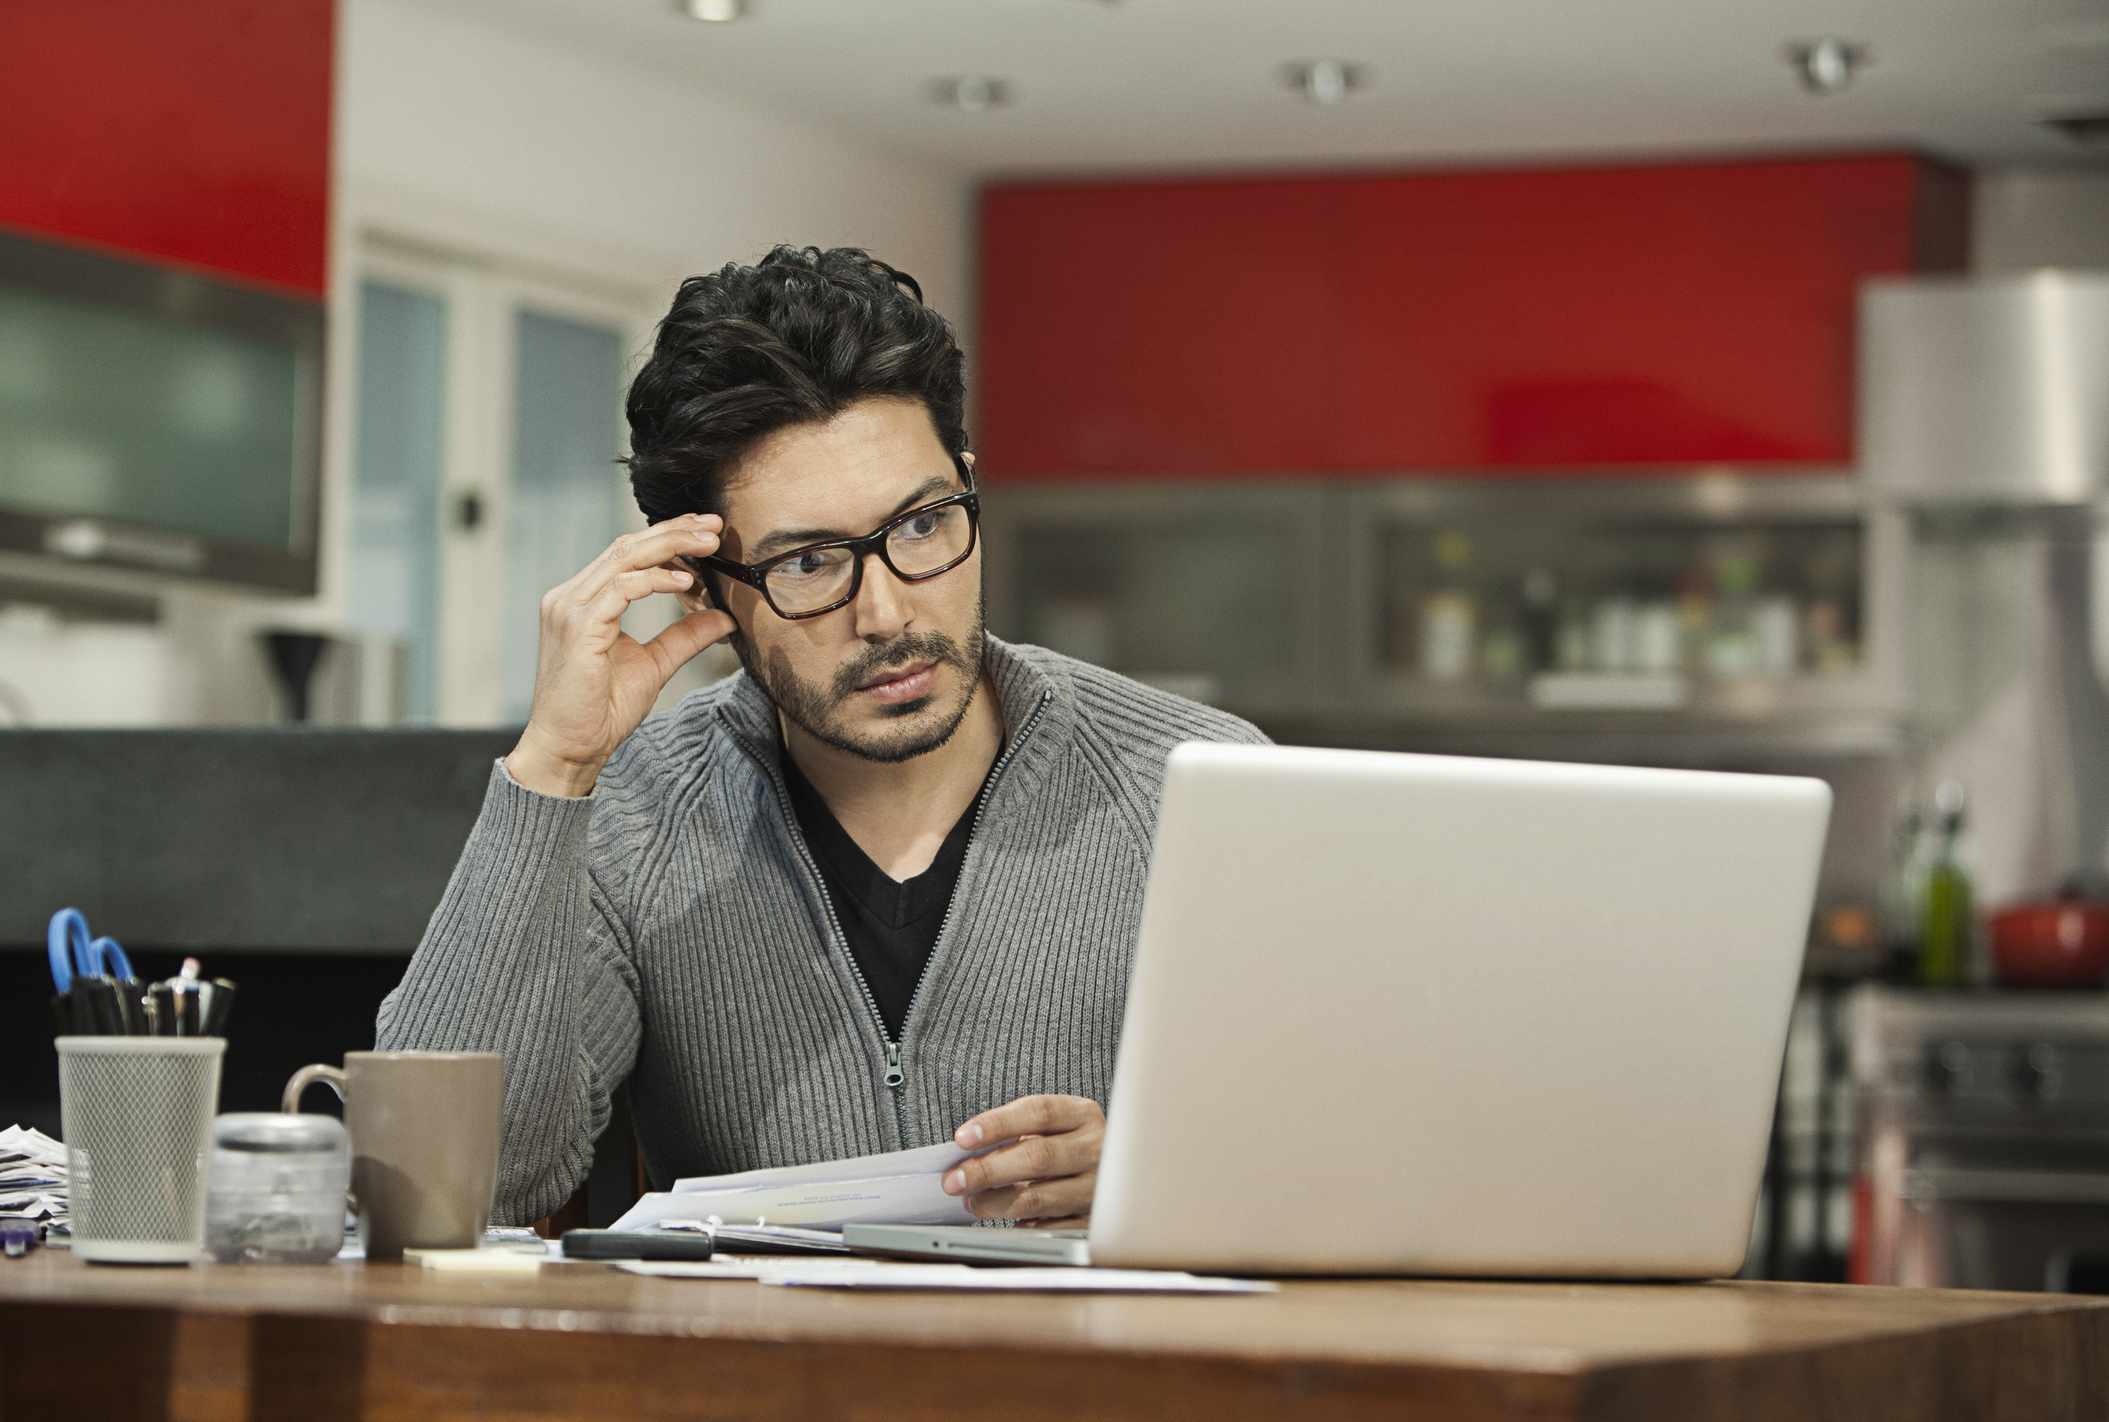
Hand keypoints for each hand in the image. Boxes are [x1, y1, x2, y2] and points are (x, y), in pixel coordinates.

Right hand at [506, 515, 736, 795]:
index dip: (667, 536)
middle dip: (675, 532)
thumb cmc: (602, 709)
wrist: (570, 748)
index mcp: (582, 600)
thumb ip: (685, 636)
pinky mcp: (578, 626)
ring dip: (671, 547)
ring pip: (624, 558)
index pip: (626, 553)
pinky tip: (686, 582)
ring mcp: (569, 609)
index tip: (706, 530)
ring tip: (708, 545)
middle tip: (715, 526)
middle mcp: (569, 597)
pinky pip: (621, 589)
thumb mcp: (655, 664)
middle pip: (627, 546)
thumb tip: (724, 618)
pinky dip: (656, 580)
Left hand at [943, 1094, 1104, 1227]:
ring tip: (972, 1203)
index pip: (1038, 1112)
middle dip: (989, 1170)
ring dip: (998, 1202)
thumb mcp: (1050, 1129)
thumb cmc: (1067, 1145)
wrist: (1118, 1172)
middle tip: (955, 1180)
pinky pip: (1053, 1228)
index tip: (962, 1138)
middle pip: (1038, 1156)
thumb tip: (967, 1156)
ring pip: (1041, 1197)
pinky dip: (1024, 1226)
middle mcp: (1097, 1148)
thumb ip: (1016, 1135)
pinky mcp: (1095, 1221)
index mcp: (1082, 1114)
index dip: (997, 1124)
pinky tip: (1006, 1224)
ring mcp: (1099, 1187)